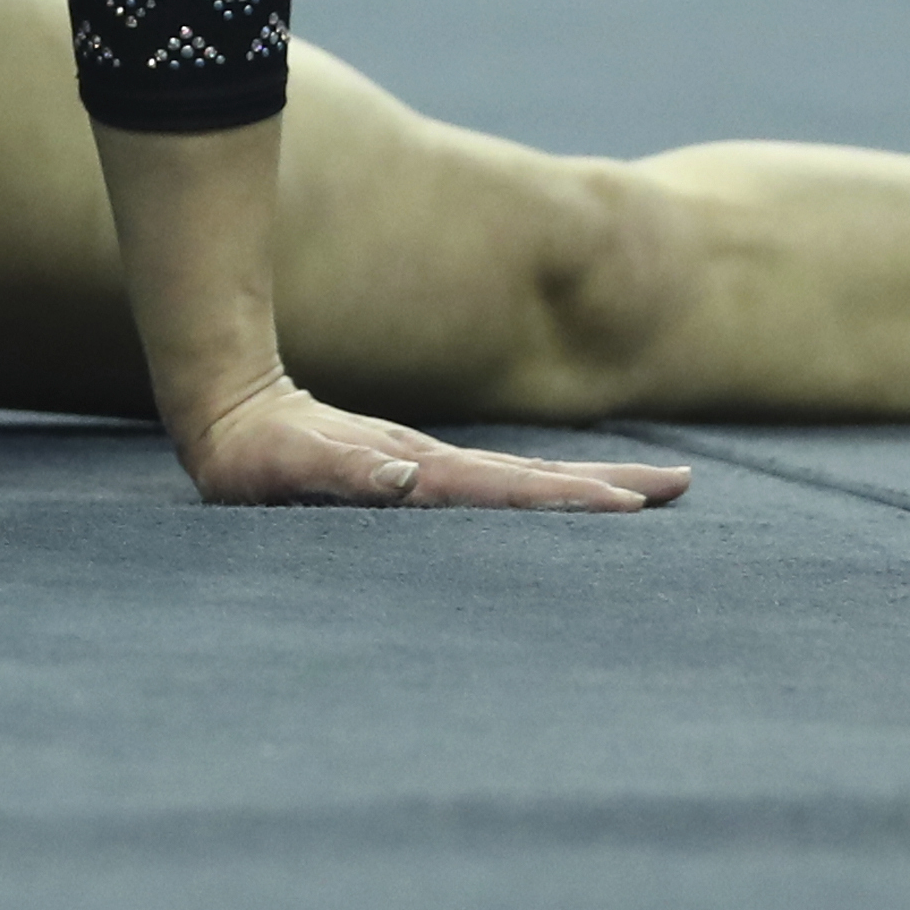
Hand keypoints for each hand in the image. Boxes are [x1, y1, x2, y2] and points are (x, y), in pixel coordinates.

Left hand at [188, 373, 687, 511]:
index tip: (629, 504)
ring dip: (587, 485)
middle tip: (678, 488)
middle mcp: (435, 469)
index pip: (509, 490)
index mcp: (421, 474)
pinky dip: (541, 490)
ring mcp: (428, 469)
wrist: (232, 405)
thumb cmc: (256, 452)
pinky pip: (492, 484)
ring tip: (651, 490)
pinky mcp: (412, 473)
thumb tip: (403, 480)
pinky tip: (573, 498)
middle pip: (534, 480)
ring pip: (521, 480)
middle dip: (607, 487)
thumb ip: (345, 474)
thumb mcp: (293, 466)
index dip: (567, 499)